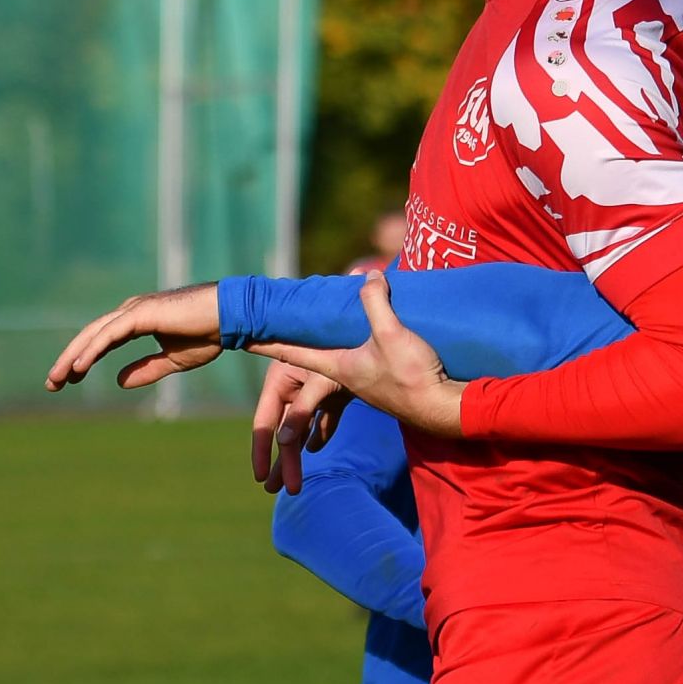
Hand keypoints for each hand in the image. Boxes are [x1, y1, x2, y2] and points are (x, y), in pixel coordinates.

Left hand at [45, 283, 225, 393]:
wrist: (232, 317)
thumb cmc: (208, 333)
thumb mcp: (173, 360)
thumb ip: (146, 369)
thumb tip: (118, 382)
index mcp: (137, 320)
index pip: (100, 341)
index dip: (81, 360)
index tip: (67, 381)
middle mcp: (131, 312)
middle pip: (90, 337)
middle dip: (68, 360)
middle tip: (51, 383)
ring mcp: (135, 310)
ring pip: (94, 335)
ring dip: (73, 357)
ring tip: (57, 378)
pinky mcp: (142, 313)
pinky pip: (110, 334)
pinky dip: (92, 350)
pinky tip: (79, 366)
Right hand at [249, 361, 353, 495]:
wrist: (383, 337)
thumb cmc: (347, 352)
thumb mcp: (325, 380)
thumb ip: (305, 408)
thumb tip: (287, 442)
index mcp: (282, 378)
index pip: (265, 421)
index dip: (261, 450)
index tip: (260, 477)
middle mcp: (294, 384)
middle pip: (284, 429)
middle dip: (282, 461)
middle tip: (278, 490)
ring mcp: (315, 388)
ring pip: (302, 427)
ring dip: (297, 454)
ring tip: (292, 482)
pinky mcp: (336, 390)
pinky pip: (324, 417)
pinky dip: (320, 432)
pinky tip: (315, 447)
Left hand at [250, 271, 462, 449]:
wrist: (441, 408)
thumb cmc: (411, 375)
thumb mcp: (391, 333)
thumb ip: (375, 303)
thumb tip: (368, 275)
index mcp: (337, 366)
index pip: (291, 350)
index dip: (266, 341)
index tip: (241, 336)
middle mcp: (346, 375)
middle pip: (310, 356)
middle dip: (292, 343)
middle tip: (273, 329)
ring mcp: (365, 382)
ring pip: (336, 361)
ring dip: (325, 347)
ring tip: (320, 332)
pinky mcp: (386, 383)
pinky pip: (361, 364)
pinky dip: (354, 351)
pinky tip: (368, 343)